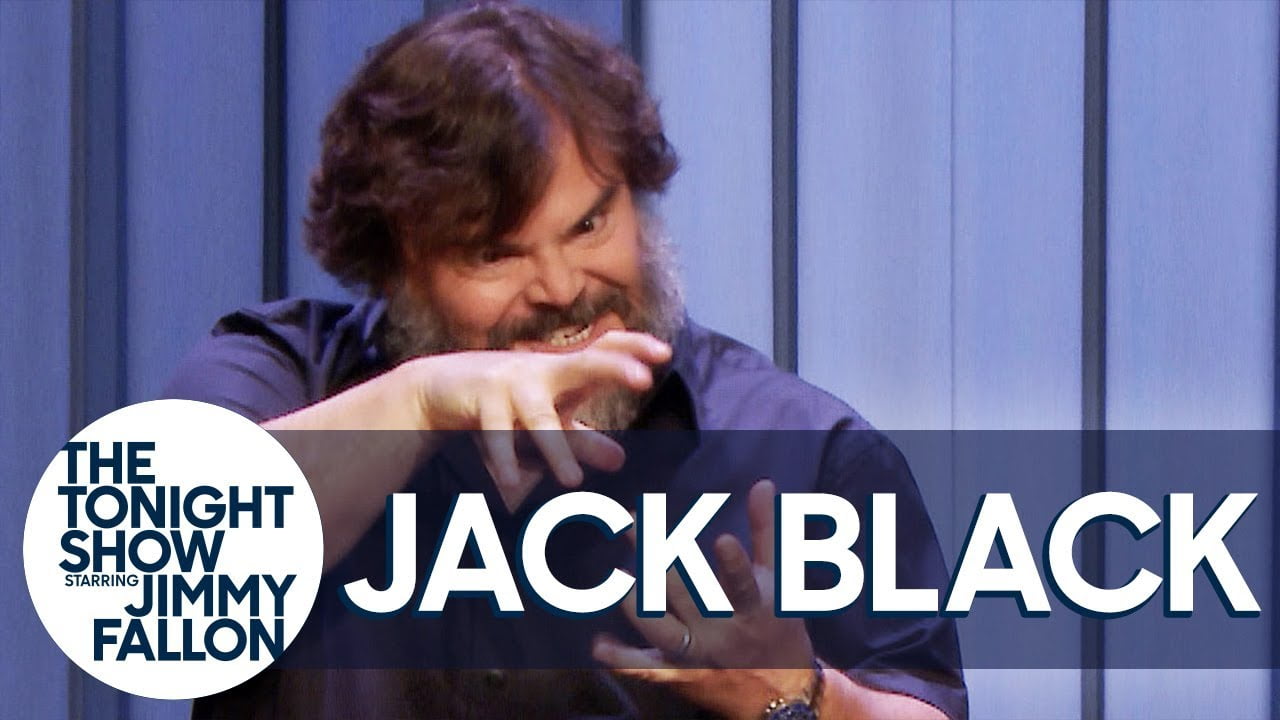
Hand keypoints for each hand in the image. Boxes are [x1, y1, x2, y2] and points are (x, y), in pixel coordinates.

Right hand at [400, 330, 670, 509]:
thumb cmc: (506, 400)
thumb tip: (621, 461)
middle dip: (612, 368)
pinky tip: (511, 485)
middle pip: (583, 363)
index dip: (633, 346)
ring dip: (555, 449)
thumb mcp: (547, 419)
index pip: (605, 348)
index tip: (665, 352)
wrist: (438, 385)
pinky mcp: (481, 400)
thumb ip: (582, 439)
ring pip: (539, 418)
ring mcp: (511, 382)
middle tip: (642, 378)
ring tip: (572, 483)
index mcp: (564, 370)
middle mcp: (543, 370)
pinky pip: (496, 434)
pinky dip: (503, 459)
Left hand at [593, 480, 816, 719]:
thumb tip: (762, 482)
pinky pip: (647, 669)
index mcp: (752, 606)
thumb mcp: (779, 580)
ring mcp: (697, 654)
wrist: (780, 695)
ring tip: (615, 580)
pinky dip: (622, 659)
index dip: (734, 565)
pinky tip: (599, 645)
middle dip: (659, 560)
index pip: (743, 585)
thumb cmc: (777, 626)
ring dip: (637, 605)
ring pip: (663, 630)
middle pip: (687, 595)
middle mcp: (722, 630)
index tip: (722, 539)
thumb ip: (766, 531)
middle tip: (631, 526)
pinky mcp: (679, 674)